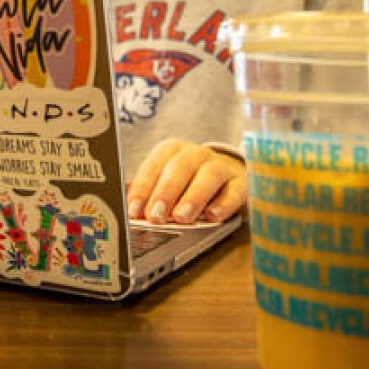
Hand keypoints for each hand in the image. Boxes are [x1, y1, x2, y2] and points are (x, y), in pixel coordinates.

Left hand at [126, 139, 245, 224]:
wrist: (229, 172)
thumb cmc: (189, 179)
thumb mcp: (166, 180)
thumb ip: (148, 194)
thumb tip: (127, 211)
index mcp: (172, 151)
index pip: (154, 165)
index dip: (143, 188)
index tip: (134, 210)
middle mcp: (196, 154)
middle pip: (180, 167)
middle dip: (166, 192)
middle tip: (155, 216)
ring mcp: (221, 166)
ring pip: (209, 175)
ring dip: (194, 197)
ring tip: (182, 218)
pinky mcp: (241, 182)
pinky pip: (235, 189)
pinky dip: (224, 203)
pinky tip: (212, 216)